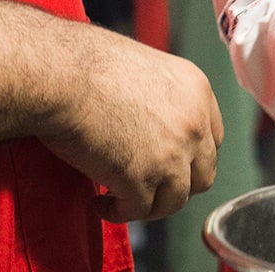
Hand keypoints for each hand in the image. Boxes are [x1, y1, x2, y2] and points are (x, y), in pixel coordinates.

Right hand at [0, 0, 222, 223]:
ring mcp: (171, 155)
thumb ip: (163, 99)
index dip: (189, 154)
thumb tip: (155, 125)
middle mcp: (193, 122)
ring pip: (175, 201)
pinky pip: (138, 212)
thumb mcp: (145, 68)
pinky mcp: (141, 181)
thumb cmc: (90, 63)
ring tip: (121, 197)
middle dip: (175, 183)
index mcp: (196, 89)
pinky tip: (101, 202)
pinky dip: (119, 212)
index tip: (168, 161)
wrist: (63, 73)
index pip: (212, 138)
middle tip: (147, 183)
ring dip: (149, 203)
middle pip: (202, 174)